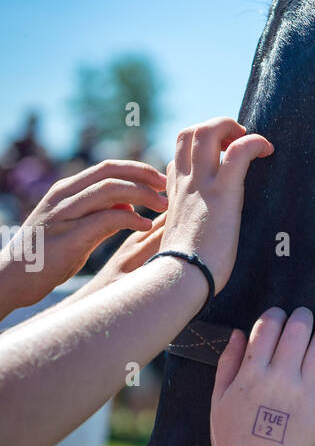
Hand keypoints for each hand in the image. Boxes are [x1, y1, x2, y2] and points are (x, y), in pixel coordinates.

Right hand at [0, 160, 167, 312]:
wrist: (12, 278)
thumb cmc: (46, 256)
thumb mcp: (74, 227)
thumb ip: (100, 213)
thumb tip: (129, 205)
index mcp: (66, 191)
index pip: (107, 167)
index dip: (137, 169)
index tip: (160, 179)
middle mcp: (65, 197)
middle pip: (111, 172)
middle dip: (144, 176)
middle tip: (168, 190)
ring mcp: (65, 215)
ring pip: (110, 190)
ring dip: (142, 196)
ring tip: (163, 208)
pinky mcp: (70, 237)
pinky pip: (106, 219)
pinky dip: (130, 218)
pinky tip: (144, 226)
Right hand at [159, 117, 272, 293]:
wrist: (181, 278)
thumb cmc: (184, 272)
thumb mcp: (180, 244)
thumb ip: (188, 233)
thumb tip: (197, 244)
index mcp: (175, 196)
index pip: (178, 160)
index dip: (197, 155)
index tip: (218, 162)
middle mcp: (185, 184)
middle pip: (189, 134)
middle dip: (214, 128)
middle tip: (236, 142)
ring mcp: (201, 184)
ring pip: (206, 131)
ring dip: (230, 126)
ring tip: (250, 139)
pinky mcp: (223, 192)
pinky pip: (239, 151)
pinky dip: (255, 142)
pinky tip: (267, 149)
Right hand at [207, 307, 314, 445]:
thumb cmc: (233, 438)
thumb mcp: (219, 397)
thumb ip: (228, 361)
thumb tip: (237, 332)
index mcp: (252, 373)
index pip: (268, 327)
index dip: (275, 314)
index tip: (278, 315)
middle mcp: (281, 379)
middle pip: (298, 330)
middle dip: (302, 315)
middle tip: (305, 314)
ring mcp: (306, 393)